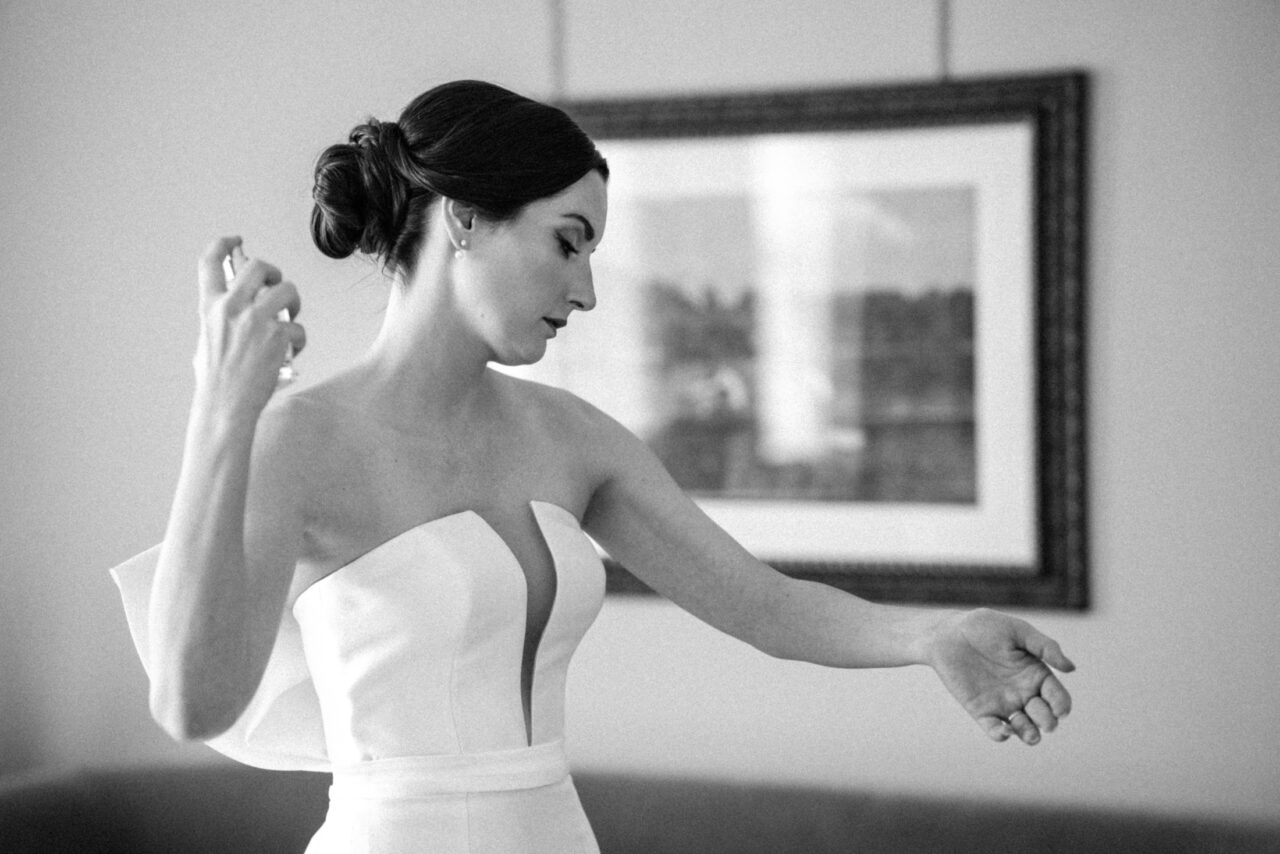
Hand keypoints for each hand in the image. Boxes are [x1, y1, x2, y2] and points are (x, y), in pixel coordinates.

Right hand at [193, 236, 304, 417]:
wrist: (225, 404)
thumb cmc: (216, 378)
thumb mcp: (207, 338)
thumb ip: (221, 317)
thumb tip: (240, 304)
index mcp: (210, 306)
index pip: (210, 261)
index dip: (223, 243)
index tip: (236, 240)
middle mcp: (232, 307)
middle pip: (258, 265)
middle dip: (272, 271)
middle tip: (276, 285)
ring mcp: (256, 320)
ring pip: (287, 290)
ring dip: (293, 302)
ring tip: (290, 318)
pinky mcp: (278, 336)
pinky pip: (298, 328)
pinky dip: (299, 341)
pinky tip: (290, 352)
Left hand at [926, 608, 1074, 745]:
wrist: (948, 633)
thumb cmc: (984, 627)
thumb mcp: (1017, 631)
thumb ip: (1044, 647)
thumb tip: (1071, 668)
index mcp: (1036, 674)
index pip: (1057, 696)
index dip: (1062, 706)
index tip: (1060, 710)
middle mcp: (1023, 692)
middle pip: (1044, 716)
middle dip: (1048, 722)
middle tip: (1046, 722)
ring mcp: (1003, 703)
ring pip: (1023, 728)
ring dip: (1029, 735)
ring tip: (1029, 734)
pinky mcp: (981, 711)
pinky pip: (994, 729)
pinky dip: (1000, 735)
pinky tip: (1003, 730)